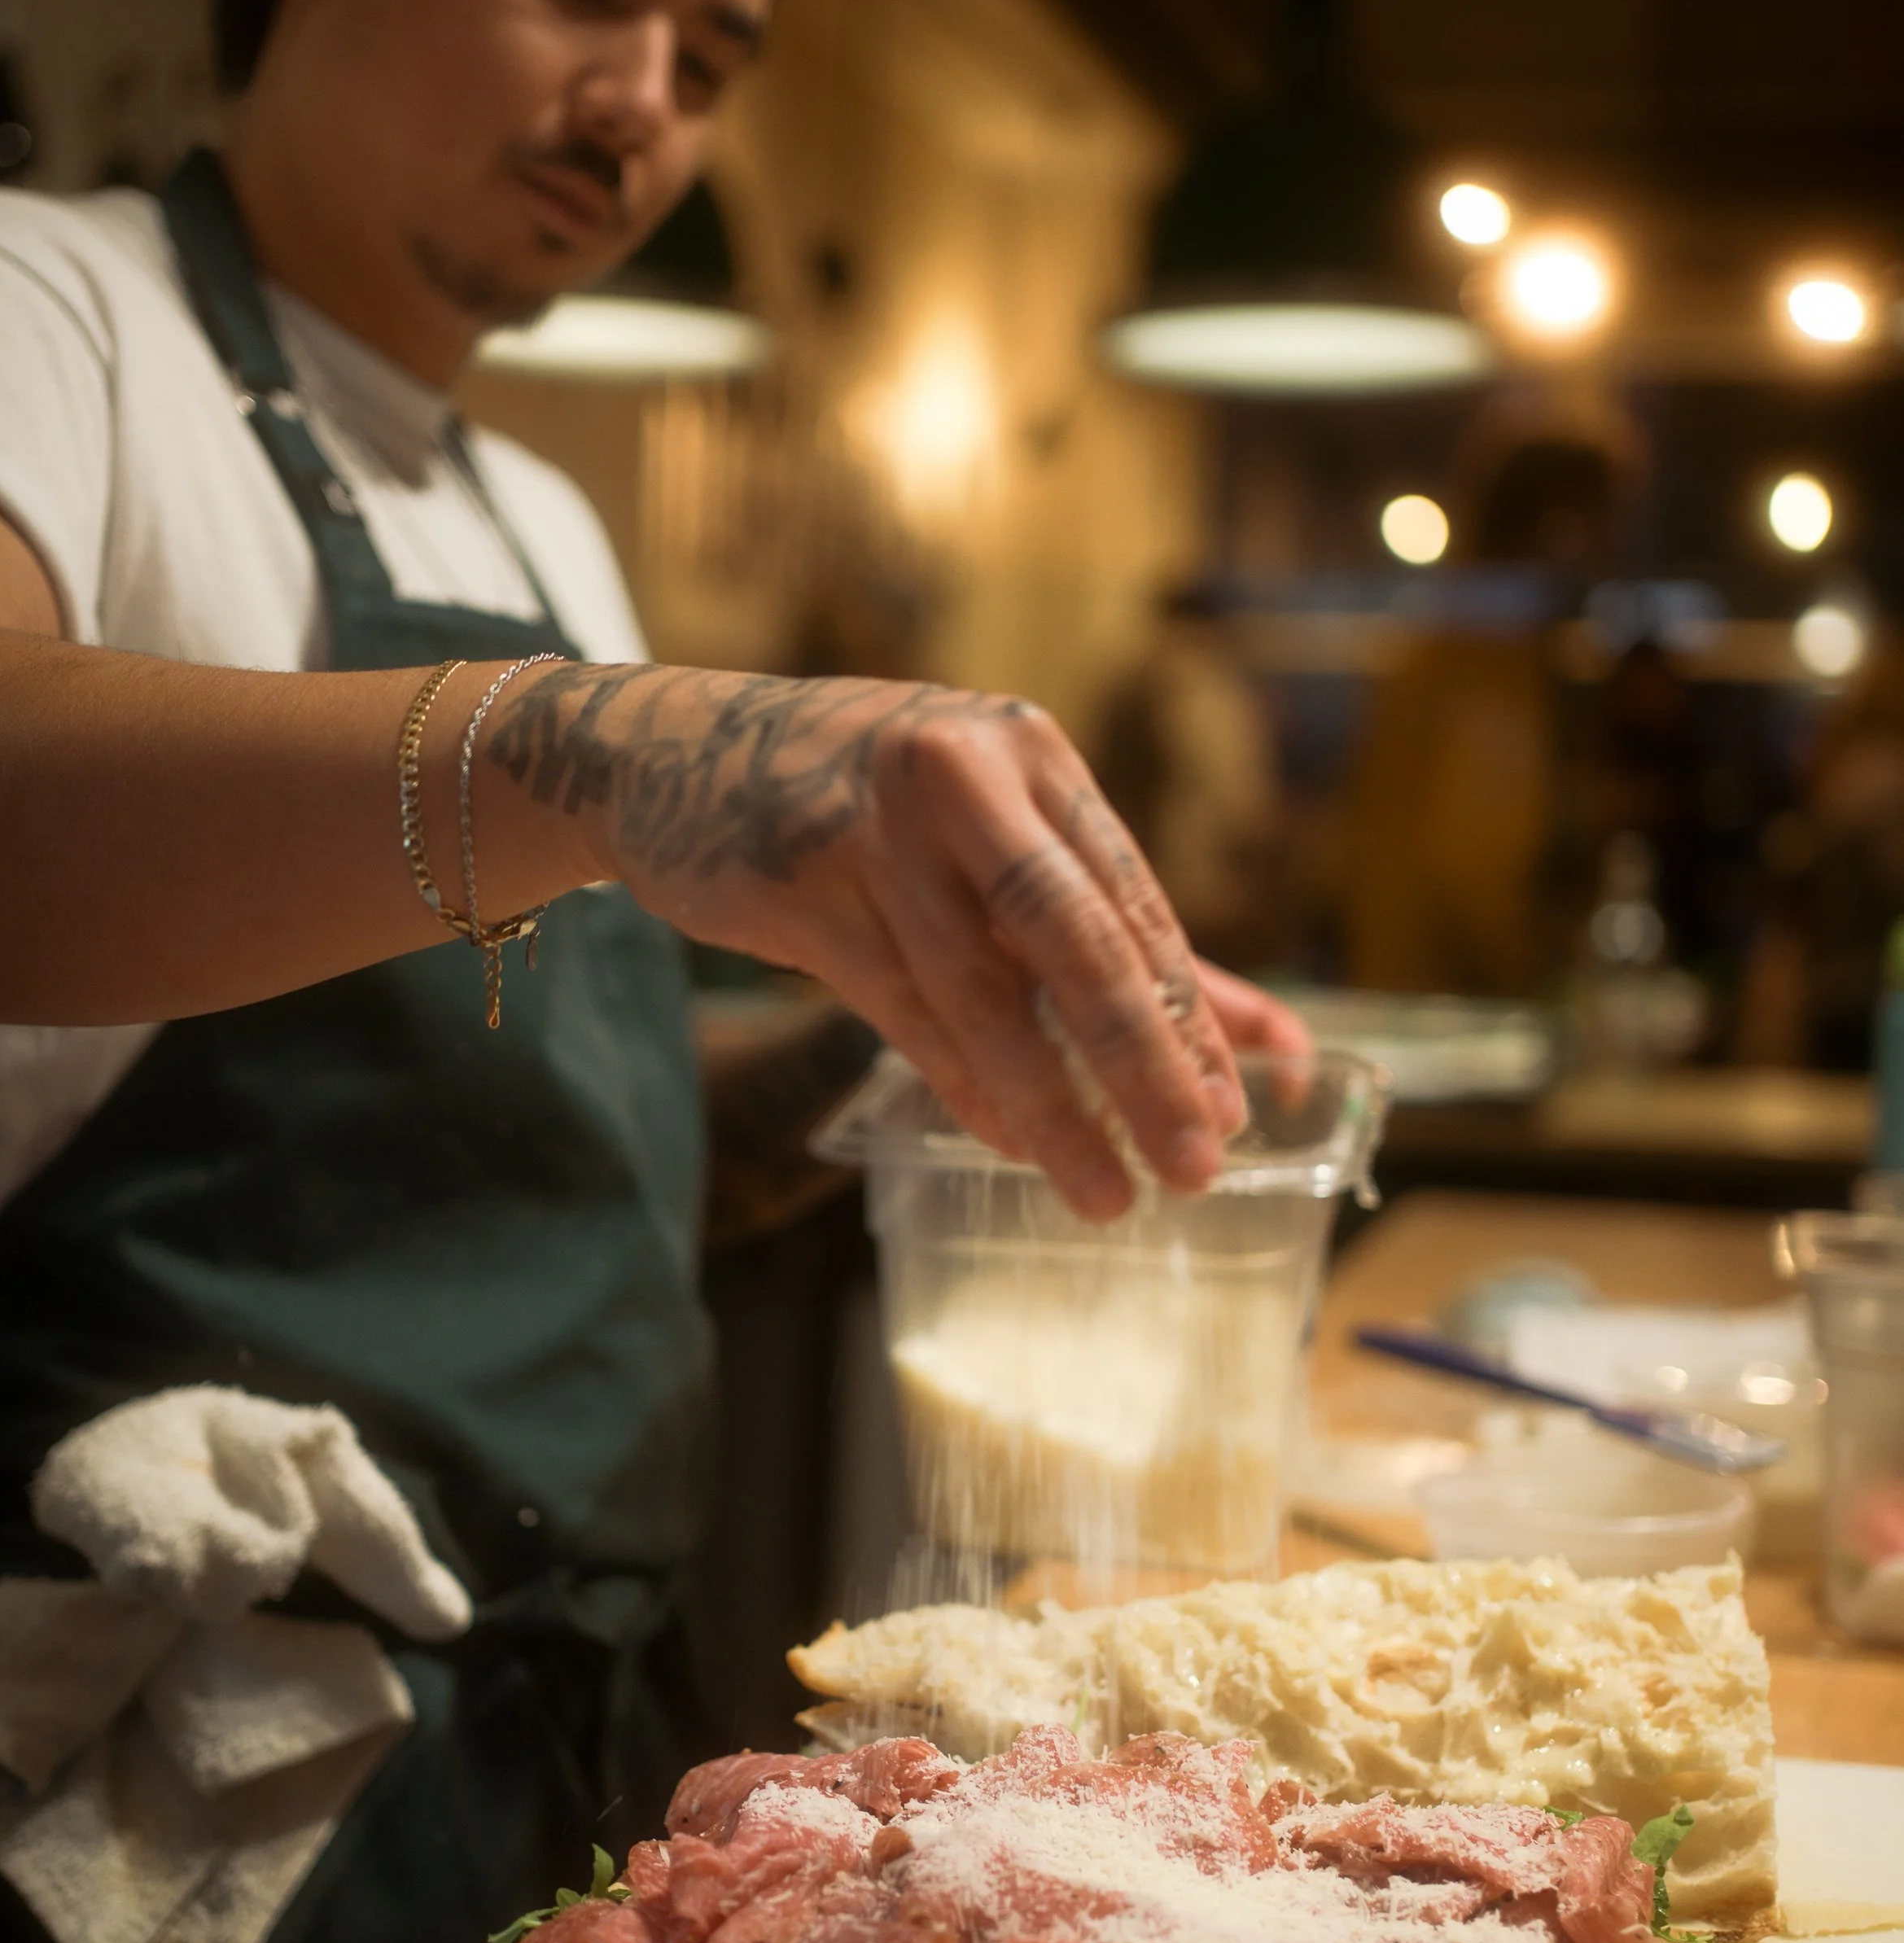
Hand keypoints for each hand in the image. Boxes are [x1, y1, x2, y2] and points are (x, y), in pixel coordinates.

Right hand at [484, 665, 1244, 1216]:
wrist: (669, 751)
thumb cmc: (867, 804)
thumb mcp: (995, 831)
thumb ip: (1126, 935)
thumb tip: (1272, 1041)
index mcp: (1029, 755)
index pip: (1131, 900)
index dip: (1187, 1012)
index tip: (1233, 1108)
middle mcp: (961, 776)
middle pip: (1075, 938)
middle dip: (1144, 1061)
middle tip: (1196, 1162)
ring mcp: (874, 829)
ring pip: (983, 991)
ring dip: (1051, 1103)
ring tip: (1103, 1191)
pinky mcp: (801, 885)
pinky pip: (901, 1007)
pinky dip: (961, 1082)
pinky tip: (1009, 1141)